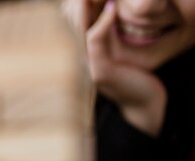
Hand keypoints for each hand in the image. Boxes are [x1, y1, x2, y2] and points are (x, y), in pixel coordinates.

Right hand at [63, 0, 166, 136]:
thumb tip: (105, 7)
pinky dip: (103, 22)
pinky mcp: (99, 70)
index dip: (74, 5)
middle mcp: (78, 58)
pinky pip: (95, 40)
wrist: (142, 101)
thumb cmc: (132, 72)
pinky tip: (111, 9)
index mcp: (80, 52)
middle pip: (69, 22)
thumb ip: (105, 31)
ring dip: (85, 6)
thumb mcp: (115, 47)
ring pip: (78, 28)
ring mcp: (85, 65)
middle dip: (75, 3)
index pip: (70, 21)